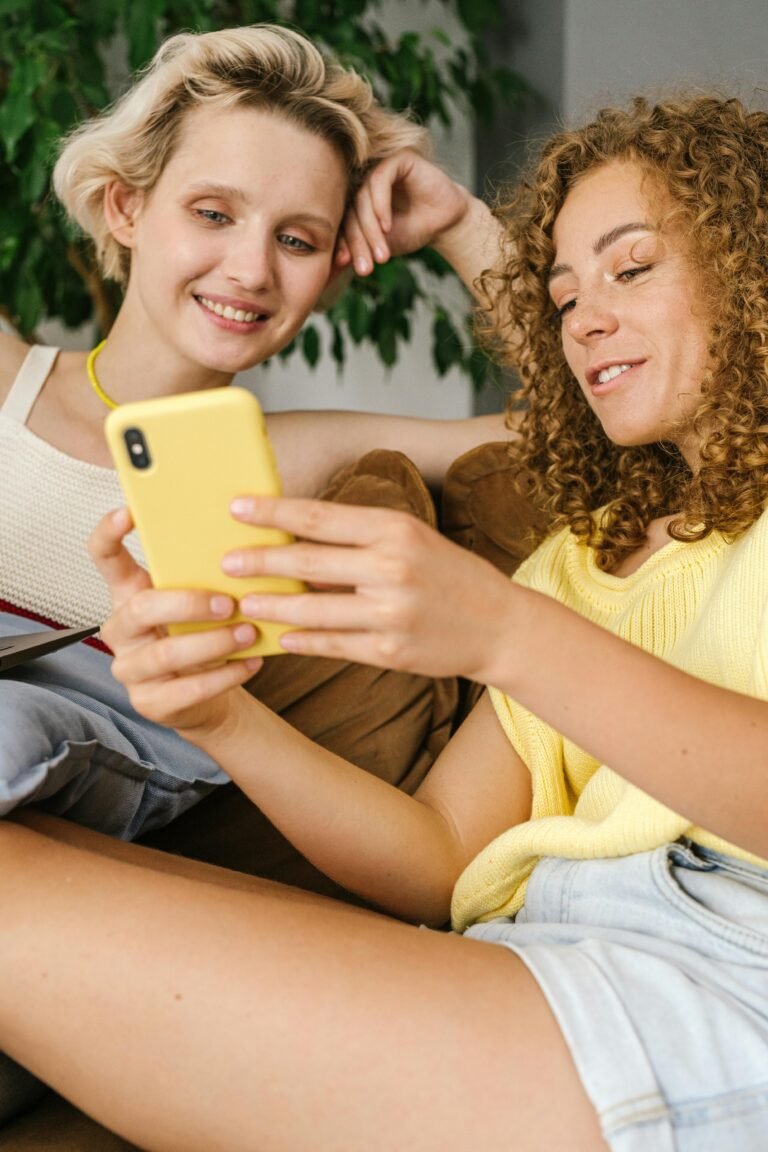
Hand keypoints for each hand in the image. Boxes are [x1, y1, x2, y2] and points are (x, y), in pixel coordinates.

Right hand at [88, 508, 262, 739]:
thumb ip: (205, 575)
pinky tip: (251, 663)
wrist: (208, 693)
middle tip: (228, 602)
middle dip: (187, 604)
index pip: (104, 558)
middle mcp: (122, 629)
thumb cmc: (202, 634)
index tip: (128, 512)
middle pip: (141, 608)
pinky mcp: (150, 702)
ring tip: (248, 633)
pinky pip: (188, 688)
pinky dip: (225, 675)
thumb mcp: (200, 600)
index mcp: (130, 593)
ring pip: (166, 653)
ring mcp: (131, 668)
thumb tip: (244, 543)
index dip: (109, 534)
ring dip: (212, 642)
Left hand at [223, 495, 515, 682]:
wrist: (500, 626)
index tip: (236, 507)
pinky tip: (281, 637)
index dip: (273, 512)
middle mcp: (392, 568)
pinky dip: (301, 640)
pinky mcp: (389, 652)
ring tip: (244, 603)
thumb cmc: (450, 575)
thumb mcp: (413, 539)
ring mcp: (390, 613)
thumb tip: (296, 538)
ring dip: (271, 607)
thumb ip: (360, 538)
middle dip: (259, 562)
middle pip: (306, 563)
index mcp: (396, 529)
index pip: (319, 516)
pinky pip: (331, 644)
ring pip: (311, 610)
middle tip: (227, 561)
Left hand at [335, 149, 471, 275]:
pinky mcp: (398, 158)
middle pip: (350, 210)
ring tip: (382, 254)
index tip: (345, 265)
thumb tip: (332, 265)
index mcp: (355, 198)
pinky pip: (380, 179)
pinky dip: (381, 205)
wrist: (446, 222)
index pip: (342, 220)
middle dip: (358, 242)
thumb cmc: (413, 231)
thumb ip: (358, 248)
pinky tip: (387, 226)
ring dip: (371, 229)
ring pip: (363, 197)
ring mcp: (380, 167)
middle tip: (366, 267)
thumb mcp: (381, 245)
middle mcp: (364, 180)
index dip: (343, 243)